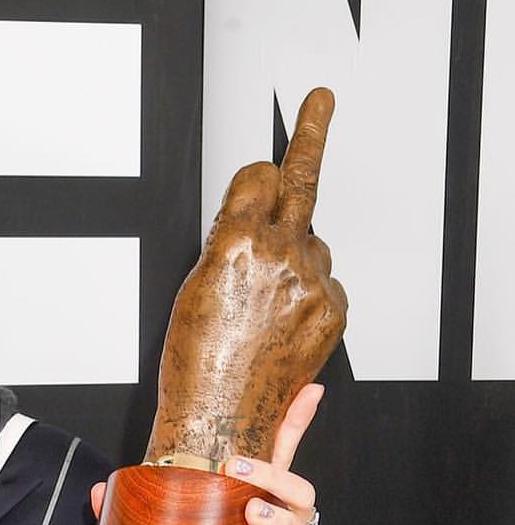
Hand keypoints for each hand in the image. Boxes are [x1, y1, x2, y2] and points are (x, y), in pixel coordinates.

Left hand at [91, 381, 322, 524]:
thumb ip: (137, 513)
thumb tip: (100, 489)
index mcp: (257, 507)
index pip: (281, 460)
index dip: (296, 422)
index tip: (308, 389)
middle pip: (301, 495)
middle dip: (276, 477)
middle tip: (237, 469)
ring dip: (280, 523)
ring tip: (253, 514)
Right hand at [145, 87, 347, 467]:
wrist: (221, 424)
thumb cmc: (195, 364)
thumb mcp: (194, 287)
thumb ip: (228, 241)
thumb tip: (256, 216)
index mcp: (235, 245)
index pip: (260, 174)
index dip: (256, 175)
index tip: (286, 135)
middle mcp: (280, 257)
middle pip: (300, 184)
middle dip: (310, 136)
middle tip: (320, 101)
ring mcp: (311, 284)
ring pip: (312, 243)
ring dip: (294, 256)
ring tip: (264, 301)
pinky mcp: (331, 311)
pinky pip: (325, 282)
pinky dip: (308, 292)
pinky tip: (281, 323)